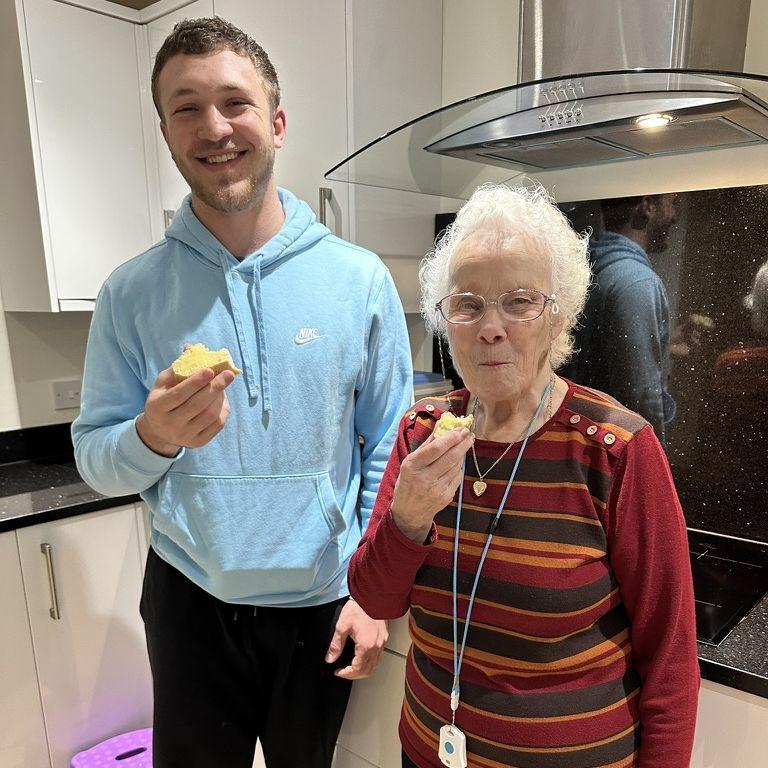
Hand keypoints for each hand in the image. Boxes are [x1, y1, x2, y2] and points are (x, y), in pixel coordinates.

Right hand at [136, 366, 235, 456]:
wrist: (159, 430)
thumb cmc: (164, 399)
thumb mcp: (164, 382)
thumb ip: (178, 367)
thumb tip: (192, 348)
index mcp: (157, 407)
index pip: (179, 394)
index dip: (195, 382)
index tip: (211, 370)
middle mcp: (169, 424)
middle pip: (197, 405)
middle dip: (215, 387)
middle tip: (229, 374)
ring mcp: (184, 436)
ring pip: (209, 415)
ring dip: (220, 397)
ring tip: (224, 384)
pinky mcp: (197, 443)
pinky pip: (216, 425)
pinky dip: (223, 410)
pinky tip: (223, 399)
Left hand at [325, 599, 387, 679]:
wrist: (372, 596)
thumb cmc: (358, 608)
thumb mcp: (342, 626)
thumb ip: (335, 645)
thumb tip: (330, 658)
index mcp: (365, 645)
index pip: (357, 669)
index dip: (346, 674)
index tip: (338, 672)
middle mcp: (376, 647)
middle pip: (367, 671)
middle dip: (353, 675)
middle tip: (343, 672)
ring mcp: (382, 643)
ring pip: (374, 665)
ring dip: (363, 670)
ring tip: (352, 668)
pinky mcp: (384, 638)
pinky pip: (378, 657)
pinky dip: (369, 662)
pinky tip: (362, 658)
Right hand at [390, 427, 473, 542]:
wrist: (410, 513)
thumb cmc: (408, 482)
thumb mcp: (410, 462)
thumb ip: (427, 444)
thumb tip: (441, 424)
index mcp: (412, 466)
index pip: (435, 449)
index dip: (450, 438)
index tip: (460, 429)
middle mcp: (424, 478)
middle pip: (449, 457)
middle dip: (462, 443)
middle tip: (469, 434)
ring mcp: (436, 489)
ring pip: (456, 466)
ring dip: (461, 454)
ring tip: (464, 445)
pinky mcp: (446, 497)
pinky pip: (457, 477)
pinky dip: (458, 468)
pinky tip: (455, 464)